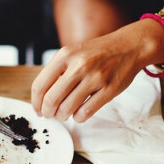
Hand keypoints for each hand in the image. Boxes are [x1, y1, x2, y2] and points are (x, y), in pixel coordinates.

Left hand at [31, 19, 163, 122]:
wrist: (128, 46)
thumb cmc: (97, 53)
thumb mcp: (73, 53)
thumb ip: (57, 71)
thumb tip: (41, 98)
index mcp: (65, 55)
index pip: (40, 85)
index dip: (36, 102)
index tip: (37, 109)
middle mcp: (78, 65)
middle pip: (51, 99)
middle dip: (48, 112)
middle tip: (50, 115)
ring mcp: (95, 78)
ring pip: (67, 108)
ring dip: (62, 116)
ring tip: (64, 115)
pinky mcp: (109, 90)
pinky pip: (86, 112)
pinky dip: (78, 117)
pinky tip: (78, 114)